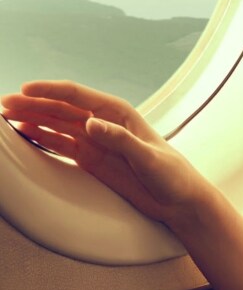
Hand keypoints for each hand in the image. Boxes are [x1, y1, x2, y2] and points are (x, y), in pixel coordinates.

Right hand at [1, 80, 206, 229]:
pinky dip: (42, 138)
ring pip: (56, 124)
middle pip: (60, 108)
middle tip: (4, 105)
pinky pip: (61, 144)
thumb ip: (120, 140)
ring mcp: (95, 140)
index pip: (76, 95)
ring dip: (32, 119)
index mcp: (117, 113)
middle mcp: (103, 122)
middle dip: (32, 104)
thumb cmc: (171, 174)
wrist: (178, 200)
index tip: (24, 90)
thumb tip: (91, 124)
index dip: (49, 90)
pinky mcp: (91, 158)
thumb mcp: (147, 158)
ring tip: (7, 118)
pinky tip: (25, 135)